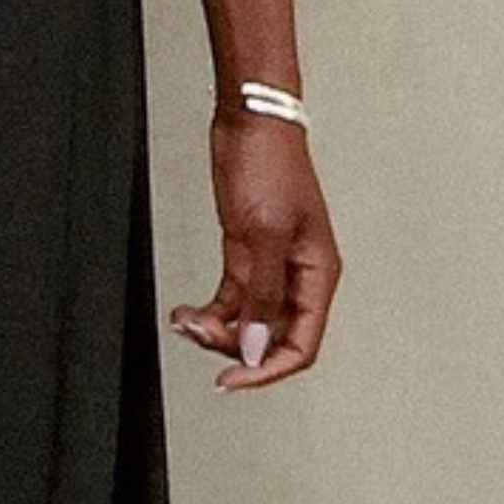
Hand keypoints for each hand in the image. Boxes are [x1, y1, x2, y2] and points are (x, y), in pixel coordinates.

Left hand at [166, 108, 336, 389]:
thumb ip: (261, 296)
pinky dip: (207, 312)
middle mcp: (297, 277)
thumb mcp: (264, 234)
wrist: (250, 124)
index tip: (232, 380)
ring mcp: (270, 267)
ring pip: (246, 323)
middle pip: (272, 339)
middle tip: (198, 334)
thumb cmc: (270, 165)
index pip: (302, 344)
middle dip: (233, 346)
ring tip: (186, 321)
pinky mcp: (245, 256)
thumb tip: (256, 347)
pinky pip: (230, 302)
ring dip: (215, 330)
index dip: (268, 369)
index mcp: (317, 274)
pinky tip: (185, 313)